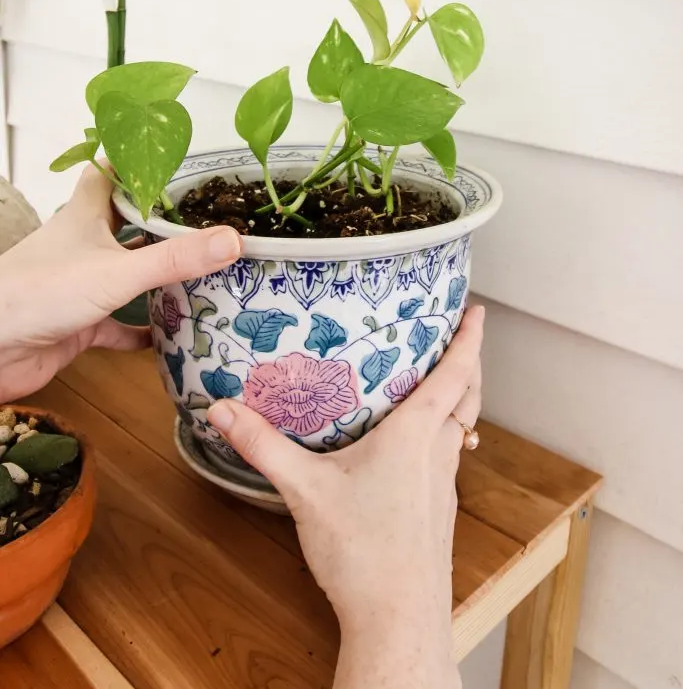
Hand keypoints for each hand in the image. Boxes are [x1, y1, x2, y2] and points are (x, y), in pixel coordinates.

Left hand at [0, 166, 241, 400]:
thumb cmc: (42, 292)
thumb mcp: (118, 271)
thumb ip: (176, 258)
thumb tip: (234, 239)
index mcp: (85, 216)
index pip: (109, 174)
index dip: (136, 162)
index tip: (172, 157)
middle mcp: (83, 245)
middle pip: (124, 223)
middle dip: (160, 221)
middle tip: (203, 217)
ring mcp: (80, 284)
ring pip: (125, 273)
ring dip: (157, 276)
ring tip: (202, 271)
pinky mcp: (79, 322)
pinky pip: (118, 324)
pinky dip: (143, 329)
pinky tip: (171, 334)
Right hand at [208, 306, 483, 688]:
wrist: (399, 621)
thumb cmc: (363, 551)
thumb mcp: (305, 490)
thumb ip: (263, 446)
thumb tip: (223, 409)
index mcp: (417, 434)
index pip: (456, 373)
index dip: (469, 339)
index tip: (478, 310)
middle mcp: (439, 453)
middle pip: (468, 397)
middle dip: (469, 362)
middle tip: (460, 335)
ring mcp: (443, 485)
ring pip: (461, 429)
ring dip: (459, 400)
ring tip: (436, 381)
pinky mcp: (438, 511)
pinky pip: (448, 457)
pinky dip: (443, 435)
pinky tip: (413, 446)